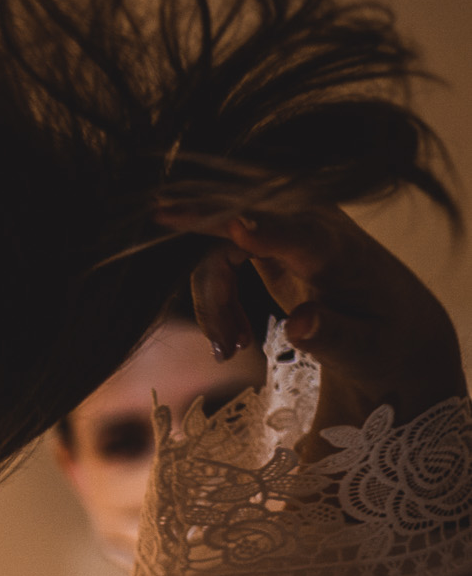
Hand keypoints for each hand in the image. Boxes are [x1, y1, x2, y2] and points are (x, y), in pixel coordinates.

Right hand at [160, 203, 464, 438]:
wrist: (391, 321)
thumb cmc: (380, 337)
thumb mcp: (365, 350)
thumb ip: (333, 335)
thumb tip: (299, 325)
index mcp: (338, 250)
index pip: (297, 233)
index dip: (265, 229)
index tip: (236, 224)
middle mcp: (310, 225)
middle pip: (238, 228)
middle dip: (208, 263)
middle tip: (184, 271)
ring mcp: (285, 225)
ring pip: (217, 249)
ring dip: (212, 303)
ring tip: (229, 351)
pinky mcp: (267, 235)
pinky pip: (217, 255)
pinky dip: (214, 298)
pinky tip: (232, 338)